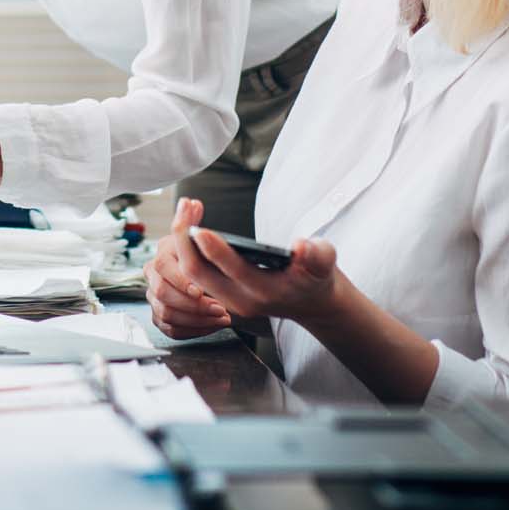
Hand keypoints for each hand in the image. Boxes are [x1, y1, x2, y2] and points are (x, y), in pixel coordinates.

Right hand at [146, 198, 233, 338]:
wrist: (200, 273)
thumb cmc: (200, 255)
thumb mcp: (198, 237)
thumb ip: (193, 221)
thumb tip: (191, 203)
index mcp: (161, 256)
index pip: (162, 267)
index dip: (181, 280)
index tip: (201, 290)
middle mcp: (152, 277)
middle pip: (161, 294)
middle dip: (192, 304)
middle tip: (220, 307)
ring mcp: (153, 298)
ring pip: (166, 314)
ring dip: (196, 319)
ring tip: (222, 317)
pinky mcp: (160, 316)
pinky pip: (170, 329)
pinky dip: (193, 330)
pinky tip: (212, 325)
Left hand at [154, 197, 344, 331]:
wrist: (311, 303)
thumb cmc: (317, 276)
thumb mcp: (325, 263)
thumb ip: (317, 255)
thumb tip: (300, 247)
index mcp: (267, 292)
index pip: (234, 271)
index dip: (215, 250)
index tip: (200, 228)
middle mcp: (241, 300)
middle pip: (199, 274)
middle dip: (186, 239)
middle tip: (185, 206)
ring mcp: (228, 299)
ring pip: (191, 273)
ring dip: (183, 240)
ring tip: (187, 207)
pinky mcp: (221, 293)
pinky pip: (194, 272)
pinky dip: (187, 246)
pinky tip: (189, 220)